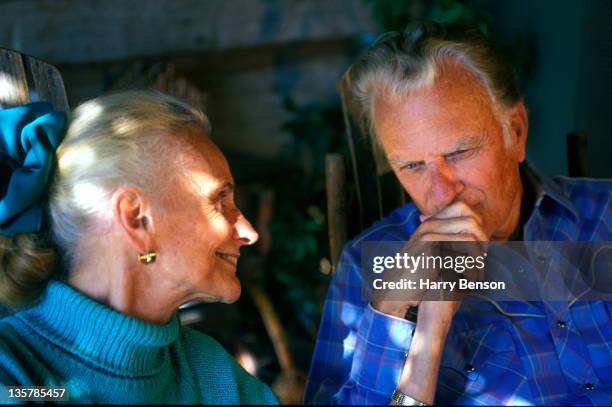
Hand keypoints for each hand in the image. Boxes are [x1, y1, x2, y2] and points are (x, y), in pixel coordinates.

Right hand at [372, 201, 487, 325]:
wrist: (395, 290)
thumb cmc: (416, 273)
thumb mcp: (428, 250)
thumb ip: (445, 236)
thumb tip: (476, 228)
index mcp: (430, 223)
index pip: (464, 207)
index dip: (478, 224)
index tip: (479, 245)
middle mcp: (429, 227)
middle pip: (472, 222)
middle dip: (483, 242)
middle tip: (481, 261)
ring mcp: (428, 239)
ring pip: (470, 240)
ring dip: (479, 259)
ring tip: (477, 276)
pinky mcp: (430, 256)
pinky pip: (463, 259)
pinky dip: (471, 273)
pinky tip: (469, 284)